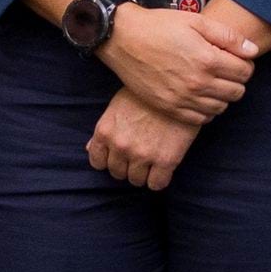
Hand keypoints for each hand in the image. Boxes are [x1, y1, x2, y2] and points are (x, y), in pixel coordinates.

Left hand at [86, 92, 202, 189]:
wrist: (180, 87)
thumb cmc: (147, 93)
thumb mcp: (119, 104)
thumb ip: (105, 129)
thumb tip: (90, 148)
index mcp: (105, 131)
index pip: (98, 162)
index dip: (109, 159)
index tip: (120, 155)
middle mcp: (120, 145)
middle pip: (117, 172)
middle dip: (127, 166)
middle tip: (140, 154)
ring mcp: (142, 154)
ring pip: (136, 180)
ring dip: (144, 173)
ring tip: (153, 159)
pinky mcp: (165, 160)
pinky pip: (156, 184)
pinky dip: (159, 179)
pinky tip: (164, 167)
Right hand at [107, 2, 253, 125]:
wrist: (123, 38)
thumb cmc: (159, 26)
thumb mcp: (196, 21)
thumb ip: (228, 36)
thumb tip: (253, 50)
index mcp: (207, 60)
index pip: (245, 72)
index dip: (245, 64)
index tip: (236, 59)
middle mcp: (197, 84)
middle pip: (236, 92)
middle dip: (236, 80)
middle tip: (225, 70)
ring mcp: (182, 99)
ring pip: (221, 108)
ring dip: (222, 96)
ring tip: (212, 81)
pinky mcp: (169, 108)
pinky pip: (200, 119)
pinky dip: (206, 110)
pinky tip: (200, 95)